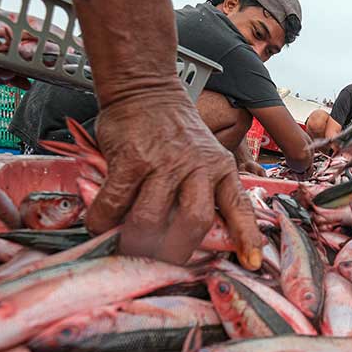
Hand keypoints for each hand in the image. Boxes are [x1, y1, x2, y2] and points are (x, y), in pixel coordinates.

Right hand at [87, 89, 262, 268]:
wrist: (145, 89)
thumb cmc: (173, 130)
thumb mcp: (204, 155)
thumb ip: (203, 189)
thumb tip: (189, 236)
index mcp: (220, 168)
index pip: (238, 206)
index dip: (246, 237)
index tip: (251, 262)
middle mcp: (196, 167)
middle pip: (194, 222)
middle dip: (177, 252)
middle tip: (163, 262)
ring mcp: (163, 164)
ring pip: (152, 219)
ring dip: (137, 242)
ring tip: (128, 247)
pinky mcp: (130, 160)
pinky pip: (115, 203)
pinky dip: (104, 221)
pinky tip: (100, 226)